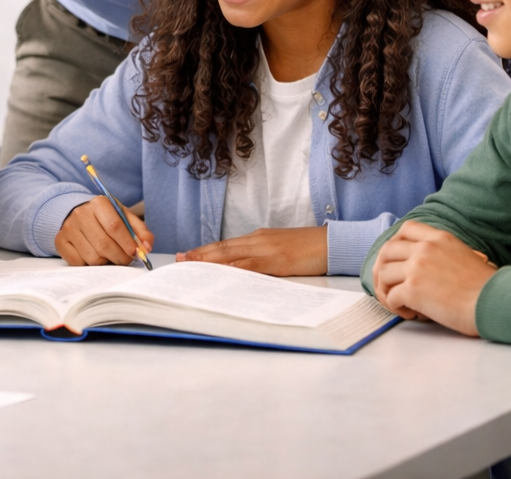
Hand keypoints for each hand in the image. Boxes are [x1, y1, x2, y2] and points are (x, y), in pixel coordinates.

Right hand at [55, 196, 153, 265]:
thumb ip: (140, 231)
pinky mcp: (60, 241)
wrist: (79, 214)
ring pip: (93, 257)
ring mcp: (68, 228)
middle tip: (126, 260)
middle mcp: (81, 214)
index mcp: (99, 204)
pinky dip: (90, 265)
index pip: (114, 226)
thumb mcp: (125, 217)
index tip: (135, 253)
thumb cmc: (106, 218)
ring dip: (106, 263)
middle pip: (104, 244)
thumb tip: (146, 247)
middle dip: (120, 257)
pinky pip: (79, 263)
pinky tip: (95, 256)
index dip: (127, 243)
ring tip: (111, 257)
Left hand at [176, 226, 326, 275]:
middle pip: (222, 248)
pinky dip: (236, 267)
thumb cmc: (309, 249)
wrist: (332, 243)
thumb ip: (263, 259)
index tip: (187, 256)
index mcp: (258, 239)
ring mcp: (267, 248)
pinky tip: (223, 271)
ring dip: (209, 260)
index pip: (226, 245)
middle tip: (178, 260)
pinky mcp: (278, 259)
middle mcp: (258, 240)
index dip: (205, 251)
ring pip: (232, 254)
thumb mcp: (281, 252)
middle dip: (199, 254)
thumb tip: (244, 271)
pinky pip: (253, 264)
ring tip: (190, 265)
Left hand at [371, 220, 496, 335]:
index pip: (406, 229)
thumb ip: (444, 254)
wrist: (494, 302)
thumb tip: (431, 266)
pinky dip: (395, 307)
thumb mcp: (466, 255)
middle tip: (388, 285)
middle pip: (386, 251)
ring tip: (399, 303)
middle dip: (382, 268)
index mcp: (439, 238)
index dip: (395, 243)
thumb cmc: (487, 287)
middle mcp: (425, 249)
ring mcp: (416, 267)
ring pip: (383, 274)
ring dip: (386, 290)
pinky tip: (410, 314)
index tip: (396, 258)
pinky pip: (391, 296)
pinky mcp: (413, 289)